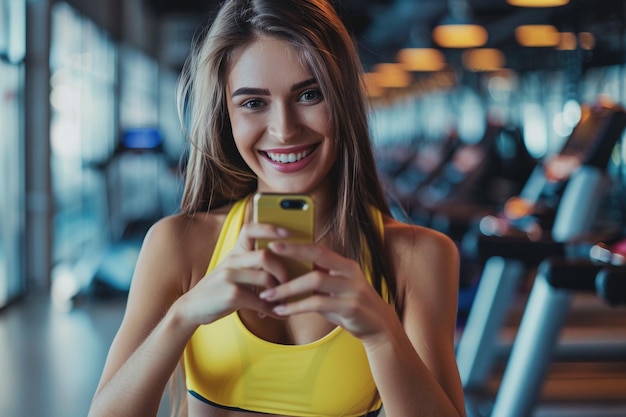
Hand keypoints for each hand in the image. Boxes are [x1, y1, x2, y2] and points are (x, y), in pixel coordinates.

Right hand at [176, 223, 291, 325]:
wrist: (192, 307)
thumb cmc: (219, 289)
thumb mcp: (232, 270)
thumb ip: (252, 264)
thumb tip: (283, 266)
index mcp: (235, 252)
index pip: (250, 229)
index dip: (270, 228)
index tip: (288, 232)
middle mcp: (233, 260)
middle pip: (265, 256)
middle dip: (283, 270)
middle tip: (289, 283)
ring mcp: (230, 277)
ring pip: (266, 278)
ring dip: (279, 293)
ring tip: (282, 303)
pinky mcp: (232, 295)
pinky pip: (260, 301)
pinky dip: (272, 310)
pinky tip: (276, 314)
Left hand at [258, 241, 394, 339]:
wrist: (379, 327)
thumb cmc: (350, 306)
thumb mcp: (336, 289)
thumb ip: (319, 279)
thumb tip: (289, 272)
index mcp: (345, 264)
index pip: (319, 248)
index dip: (297, 244)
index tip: (274, 243)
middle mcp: (350, 272)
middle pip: (318, 257)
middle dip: (292, 253)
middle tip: (267, 256)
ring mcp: (352, 288)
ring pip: (315, 281)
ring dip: (288, 288)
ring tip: (268, 295)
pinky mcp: (351, 306)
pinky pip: (318, 303)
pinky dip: (297, 307)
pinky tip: (282, 311)